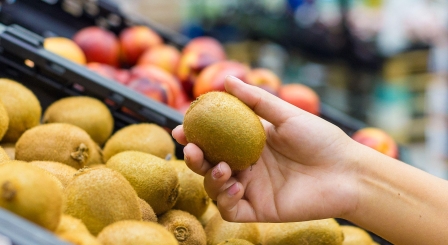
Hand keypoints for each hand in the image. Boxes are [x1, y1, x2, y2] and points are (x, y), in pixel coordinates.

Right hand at [172, 76, 360, 222]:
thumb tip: (227, 79)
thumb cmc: (321, 139)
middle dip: (194, 157)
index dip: (194, 134)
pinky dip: (226, 200)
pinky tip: (237, 187)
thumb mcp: (286, 115)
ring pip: (215, 187)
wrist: (347, 171)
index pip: (214, 139)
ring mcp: (252, 188)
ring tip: (223, 168)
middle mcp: (246, 165)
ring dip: (210, 178)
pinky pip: (231, 209)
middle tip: (191, 148)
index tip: (181, 127)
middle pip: (209, 164)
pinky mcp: (259, 210)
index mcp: (249, 142)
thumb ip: (256, 100)